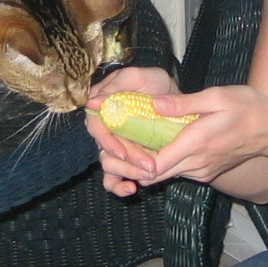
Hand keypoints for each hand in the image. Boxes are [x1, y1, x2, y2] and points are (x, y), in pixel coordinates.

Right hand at [85, 66, 176, 195]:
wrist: (175, 100)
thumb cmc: (155, 83)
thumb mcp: (139, 77)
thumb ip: (117, 86)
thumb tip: (92, 103)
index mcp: (102, 106)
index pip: (95, 126)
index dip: (107, 141)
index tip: (123, 152)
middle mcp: (104, 127)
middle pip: (104, 150)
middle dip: (126, 161)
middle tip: (149, 166)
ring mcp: (114, 144)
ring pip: (109, 165)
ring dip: (127, 172)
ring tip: (149, 174)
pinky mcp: (124, 158)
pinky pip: (112, 177)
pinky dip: (119, 186)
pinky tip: (132, 189)